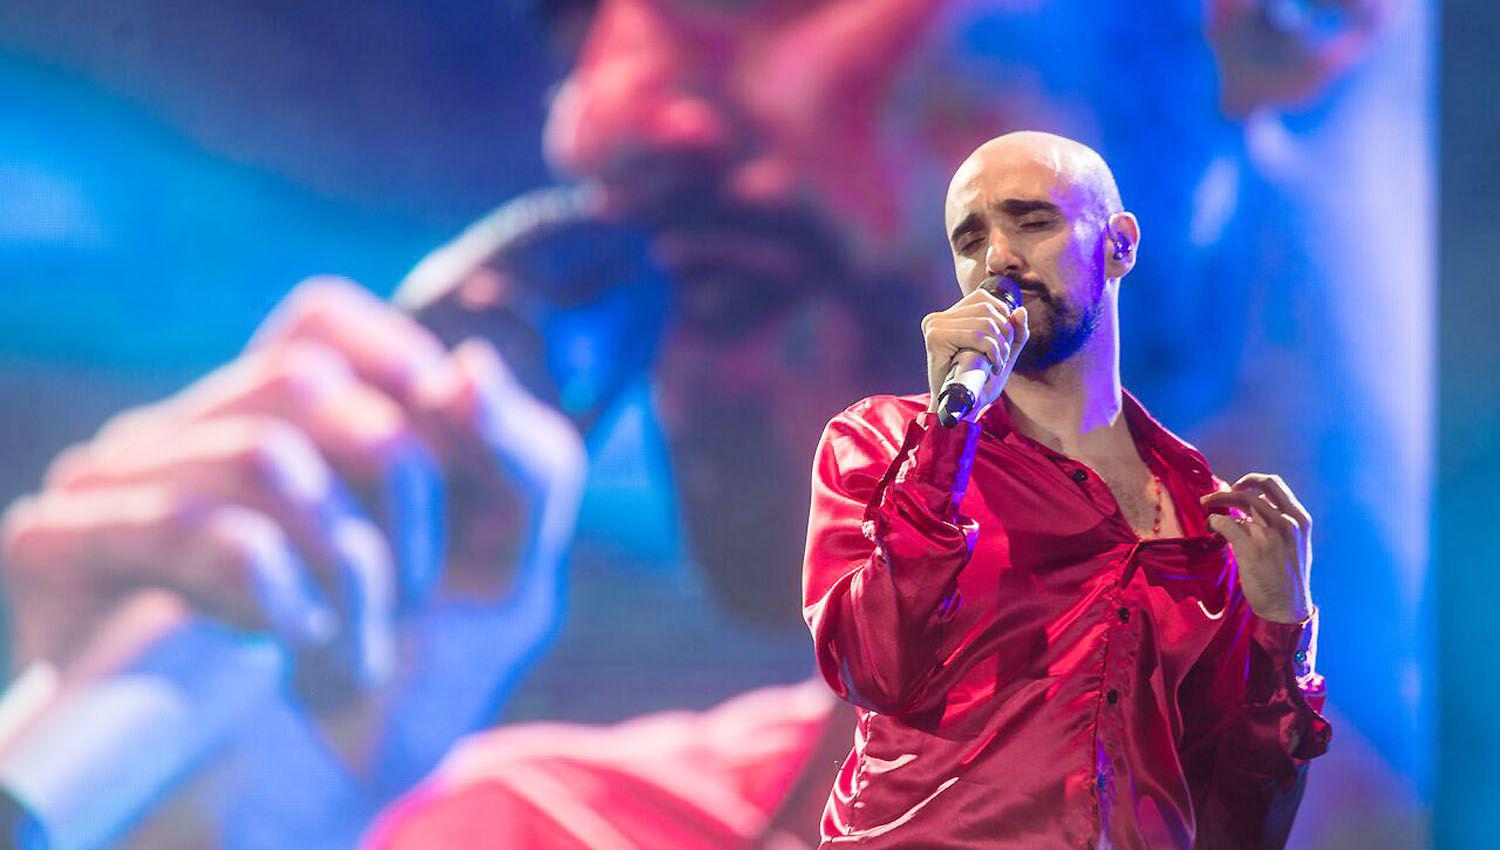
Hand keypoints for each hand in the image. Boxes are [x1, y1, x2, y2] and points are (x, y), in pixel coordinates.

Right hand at [1, 276, 585, 695]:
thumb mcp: (508, 574)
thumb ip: (525, 463)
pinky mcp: (60, 550)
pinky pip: (193, 523)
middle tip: (404, 593)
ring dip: (347, 567)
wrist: (309, 810)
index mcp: (283, 421)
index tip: (451, 473)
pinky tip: (282, 645)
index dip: (400, 373)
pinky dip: (271, 591)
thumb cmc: (405, 687)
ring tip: (348, 641)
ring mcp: (119, 486)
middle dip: (398, 494)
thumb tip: (465, 365)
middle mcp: (191, 434)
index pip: (319, 317)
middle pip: (307, 377)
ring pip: (263, 453)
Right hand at [922, 287, 1029, 421]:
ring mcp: (934, 326)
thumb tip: (1021, 310)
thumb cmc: (978, 382)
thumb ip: (1015, 332)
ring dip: (1000, 346)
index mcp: (948, 317)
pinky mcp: (935, 337)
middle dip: (1005, 333)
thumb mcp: (1002, 352)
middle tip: (1003, 358)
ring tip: (998, 364)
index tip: (1004, 343)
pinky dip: (992, 351)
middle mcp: (937, 318)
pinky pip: (976, 335)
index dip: (1002, 316)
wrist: (958, 409)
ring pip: (984, 322)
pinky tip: (993, 366)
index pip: (983, 298)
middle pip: (986, 309)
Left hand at [1200, 473, 1313, 623]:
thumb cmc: (1287, 577)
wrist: (1286, 607)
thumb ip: (1280, 523)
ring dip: (1217, 503)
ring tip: (1207, 511)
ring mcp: (1270, 533)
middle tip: (1214, 497)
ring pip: (1238, 502)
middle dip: (1230, 489)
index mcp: (1300, 519)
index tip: (1238, 488)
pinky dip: (1214, 522)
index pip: (1274, 484)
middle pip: (1254, 489)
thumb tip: (1254, 508)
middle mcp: (1288, 522)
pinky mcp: (1251, 547)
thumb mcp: (1295, 544)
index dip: (1251, 481)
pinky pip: (1225, 522)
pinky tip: (1211, 528)